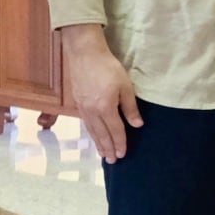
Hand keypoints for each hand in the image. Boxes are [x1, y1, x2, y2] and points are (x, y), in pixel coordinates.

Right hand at [57, 24, 143, 163]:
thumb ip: (130, 107)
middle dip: (108, 148)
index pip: (115, 131)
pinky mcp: (78, 102)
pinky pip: (85, 123)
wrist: (84, 53)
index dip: (120, 143)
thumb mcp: (125, 86)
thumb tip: (137, 125)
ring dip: (98, 143)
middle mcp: (92, 111)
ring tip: (103, 154)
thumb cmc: (108, 67)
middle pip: (101, 134)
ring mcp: (83, 107)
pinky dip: (91, 133)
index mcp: (105, 108)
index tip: (123, 154)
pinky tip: (94, 136)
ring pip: (92, 130)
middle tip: (113, 161)